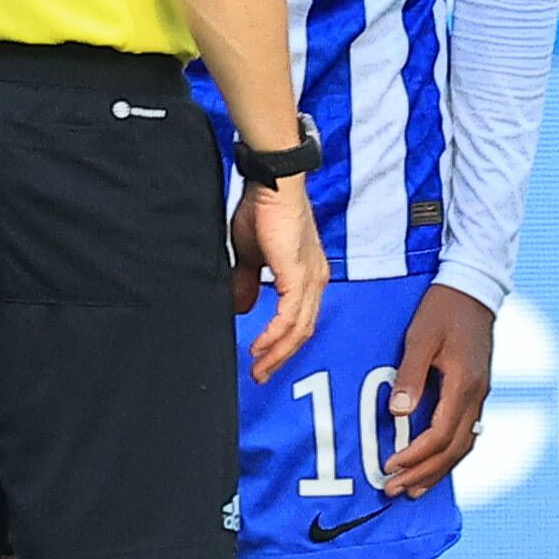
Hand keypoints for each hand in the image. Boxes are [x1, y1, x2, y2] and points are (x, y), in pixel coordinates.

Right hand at [234, 174, 323, 380]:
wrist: (271, 184)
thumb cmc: (263, 209)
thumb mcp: (250, 255)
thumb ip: (248, 282)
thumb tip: (242, 307)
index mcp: (307, 274)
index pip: (299, 319)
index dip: (282, 342)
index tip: (262, 359)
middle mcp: (315, 279)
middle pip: (302, 331)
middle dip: (280, 356)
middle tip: (260, 374)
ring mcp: (310, 279)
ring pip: (298, 330)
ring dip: (277, 352)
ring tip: (258, 368)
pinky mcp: (299, 277)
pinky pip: (289, 318)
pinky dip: (274, 336)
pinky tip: (260, 347)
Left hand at [374, 284, 494, 494]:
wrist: (474, 288)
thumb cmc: (443, 309)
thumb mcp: (421, 337)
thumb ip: (410, 375)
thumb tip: (399, 413)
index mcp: (464, 384)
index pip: (441, 434)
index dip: (416, 456)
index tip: (390, 466)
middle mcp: (477, 395)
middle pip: (454, 449)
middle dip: (424, 473)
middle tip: (393, 489)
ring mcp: (481, 394)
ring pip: (465, 445)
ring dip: (438, 470)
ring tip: (414, 489)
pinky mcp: (477, 390)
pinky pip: (467, 433)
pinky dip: (449, 454)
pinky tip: (435, 463)